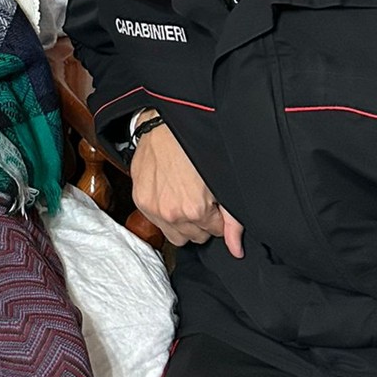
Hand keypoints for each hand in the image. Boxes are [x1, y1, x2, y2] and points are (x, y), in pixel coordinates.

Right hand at [130, 120, 244, 257]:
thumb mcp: (224, 182)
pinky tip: (169, 193)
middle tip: (200, 198)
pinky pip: (156, 222)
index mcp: (195, 210)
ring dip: (181, 222)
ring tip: (183, 198)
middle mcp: (171, 213)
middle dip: (201, 222)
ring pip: (175, 235)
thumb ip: (233, 220)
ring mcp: (153, 208)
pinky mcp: (140, 201)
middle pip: (195, 237)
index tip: (213, 201)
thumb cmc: (195, 148)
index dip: (218, 216)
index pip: (216, 232)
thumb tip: (236, 249)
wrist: (165, 127)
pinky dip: (164, 212)